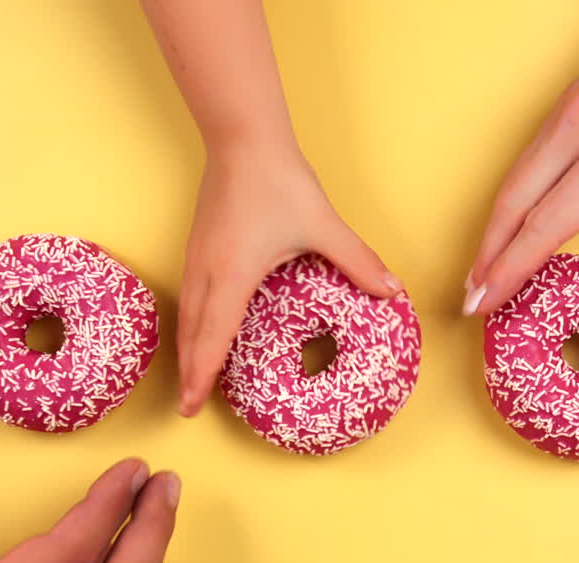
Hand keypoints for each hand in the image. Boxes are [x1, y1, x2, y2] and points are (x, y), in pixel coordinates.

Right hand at [175, 147, 402, 415]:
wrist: (243, 139)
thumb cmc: (278, 180)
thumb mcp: (322, 226)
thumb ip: (357, 261)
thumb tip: (393, 290)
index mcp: (232, 276)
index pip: (212, 339)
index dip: (202, 377)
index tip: (192, 407)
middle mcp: (206, 272)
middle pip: (191, 335)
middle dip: (190, 374)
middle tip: (189, 407)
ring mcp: (197, 257)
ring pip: (186, 315)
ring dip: (187, 349)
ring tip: (192, 377)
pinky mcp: (198, 244)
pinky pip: (189, 295)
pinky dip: (191, 322)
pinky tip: (201, 327)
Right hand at [464, 0, 578, 314]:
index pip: (546, 226)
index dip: (511, 270)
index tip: (487, 304)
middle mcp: (577, 133)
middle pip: (512, 206)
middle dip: (486, 257)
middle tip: (471, 301)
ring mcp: (566, 115)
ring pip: (512, 181)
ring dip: (492, 229)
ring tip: (482, 269)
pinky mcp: (567, 104)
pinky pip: (526, 160)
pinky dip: (510, 199)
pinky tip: (511, 219)